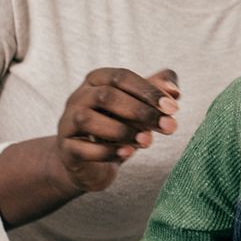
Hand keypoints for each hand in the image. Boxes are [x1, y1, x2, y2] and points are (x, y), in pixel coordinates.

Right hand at [51, 67, 181, 193]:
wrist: (90, 163)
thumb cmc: (119, 126)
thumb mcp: (140, 107)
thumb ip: (158, 93)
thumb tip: (175, 91)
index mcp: (97, 80)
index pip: (121, 77)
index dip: (149, 91)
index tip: (174, 108)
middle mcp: (78, 97)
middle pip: (106, 96)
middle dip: (141, 111)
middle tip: (169, 126)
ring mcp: (68, 123)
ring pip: (88, 119)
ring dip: (123, 130)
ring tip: (148, 141)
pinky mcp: (66, 150)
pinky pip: (82, 149)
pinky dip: (107, 151)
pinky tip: (128, 154)